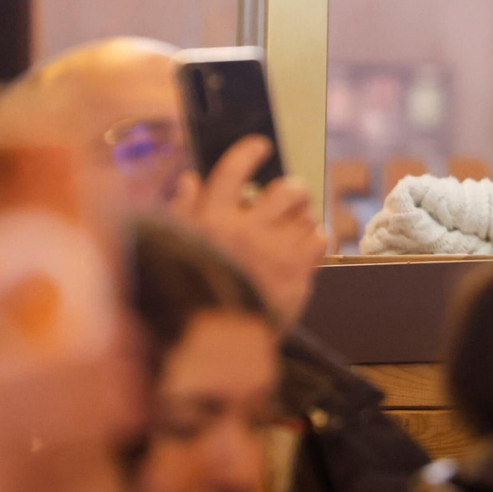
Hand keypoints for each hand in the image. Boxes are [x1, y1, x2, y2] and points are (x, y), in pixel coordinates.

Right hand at [168, 135, 326, 325]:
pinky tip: (303, 247)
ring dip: (303, 217)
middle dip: (293, 190)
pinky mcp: (296, 274)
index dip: (249, 152)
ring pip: (306, 214)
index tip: (262, 146)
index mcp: (209, 221)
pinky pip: (318, 239)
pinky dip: (314, 238)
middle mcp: (245, 230)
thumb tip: (190, 179)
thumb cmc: (186, 295)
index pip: (232, 171)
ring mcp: (274, 252)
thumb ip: (182, 212)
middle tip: (291, 197)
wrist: (209, 345)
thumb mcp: (173, 249)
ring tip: (294, 227)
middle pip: (287, 190)